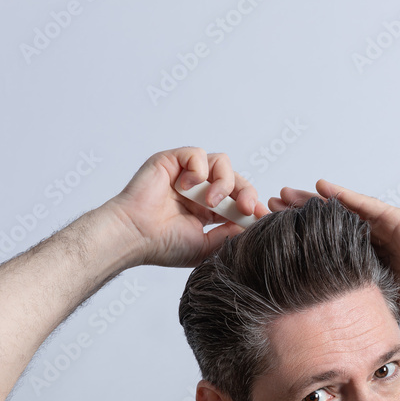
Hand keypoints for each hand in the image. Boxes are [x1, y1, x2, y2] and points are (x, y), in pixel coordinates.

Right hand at [107, 147, 269, 267]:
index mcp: (208, 210)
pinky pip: (198, 154)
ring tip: (210, 202)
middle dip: (247, 193)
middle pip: (236, 180)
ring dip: (223, 183)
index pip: (238, 200)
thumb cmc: (164, 246)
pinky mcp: (173, 161)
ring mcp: (187, 175)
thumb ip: (230, 235)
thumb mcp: (207, 246)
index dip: (253, 206)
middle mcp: (199, 190)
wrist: (136, 236)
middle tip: (246, 208)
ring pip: (222, 164)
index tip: (263, 217)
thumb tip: (253, 226)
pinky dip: (199, 169)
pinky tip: (187, 187)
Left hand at [268, 180, 399, 320]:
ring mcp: (380, 225)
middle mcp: (368, 236)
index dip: (297, 239)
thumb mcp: (374, 301)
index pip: (321, 244)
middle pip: (324, 222)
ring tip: (283, 195)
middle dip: (295, 215)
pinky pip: (363, 205)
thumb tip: (324, 329)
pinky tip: (320, 188)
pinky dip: (342, 196)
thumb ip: (353, 304)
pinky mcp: (393, 218)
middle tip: (266, 208)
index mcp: (361, 256)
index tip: (270, 236)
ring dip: (310, 201)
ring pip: (338, 209)